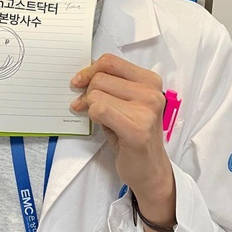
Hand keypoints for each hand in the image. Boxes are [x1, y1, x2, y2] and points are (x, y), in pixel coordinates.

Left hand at [70, 53, 171, 199]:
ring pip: (96, 95)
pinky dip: (94, 117)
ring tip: (102, 120)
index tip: (79, 82)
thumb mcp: (124, 102)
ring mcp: (147, 111)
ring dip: (91, 107)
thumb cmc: (133, 134)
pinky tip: (104, 127)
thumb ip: (109, 86)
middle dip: (88, 93)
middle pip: (100, 78)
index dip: (89, 70)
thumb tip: (82, 76)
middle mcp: (151, 93)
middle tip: (88, 107)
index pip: (110, 62)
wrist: (149, 169)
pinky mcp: (137, 130)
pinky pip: (100, 110)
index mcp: (149, 80)